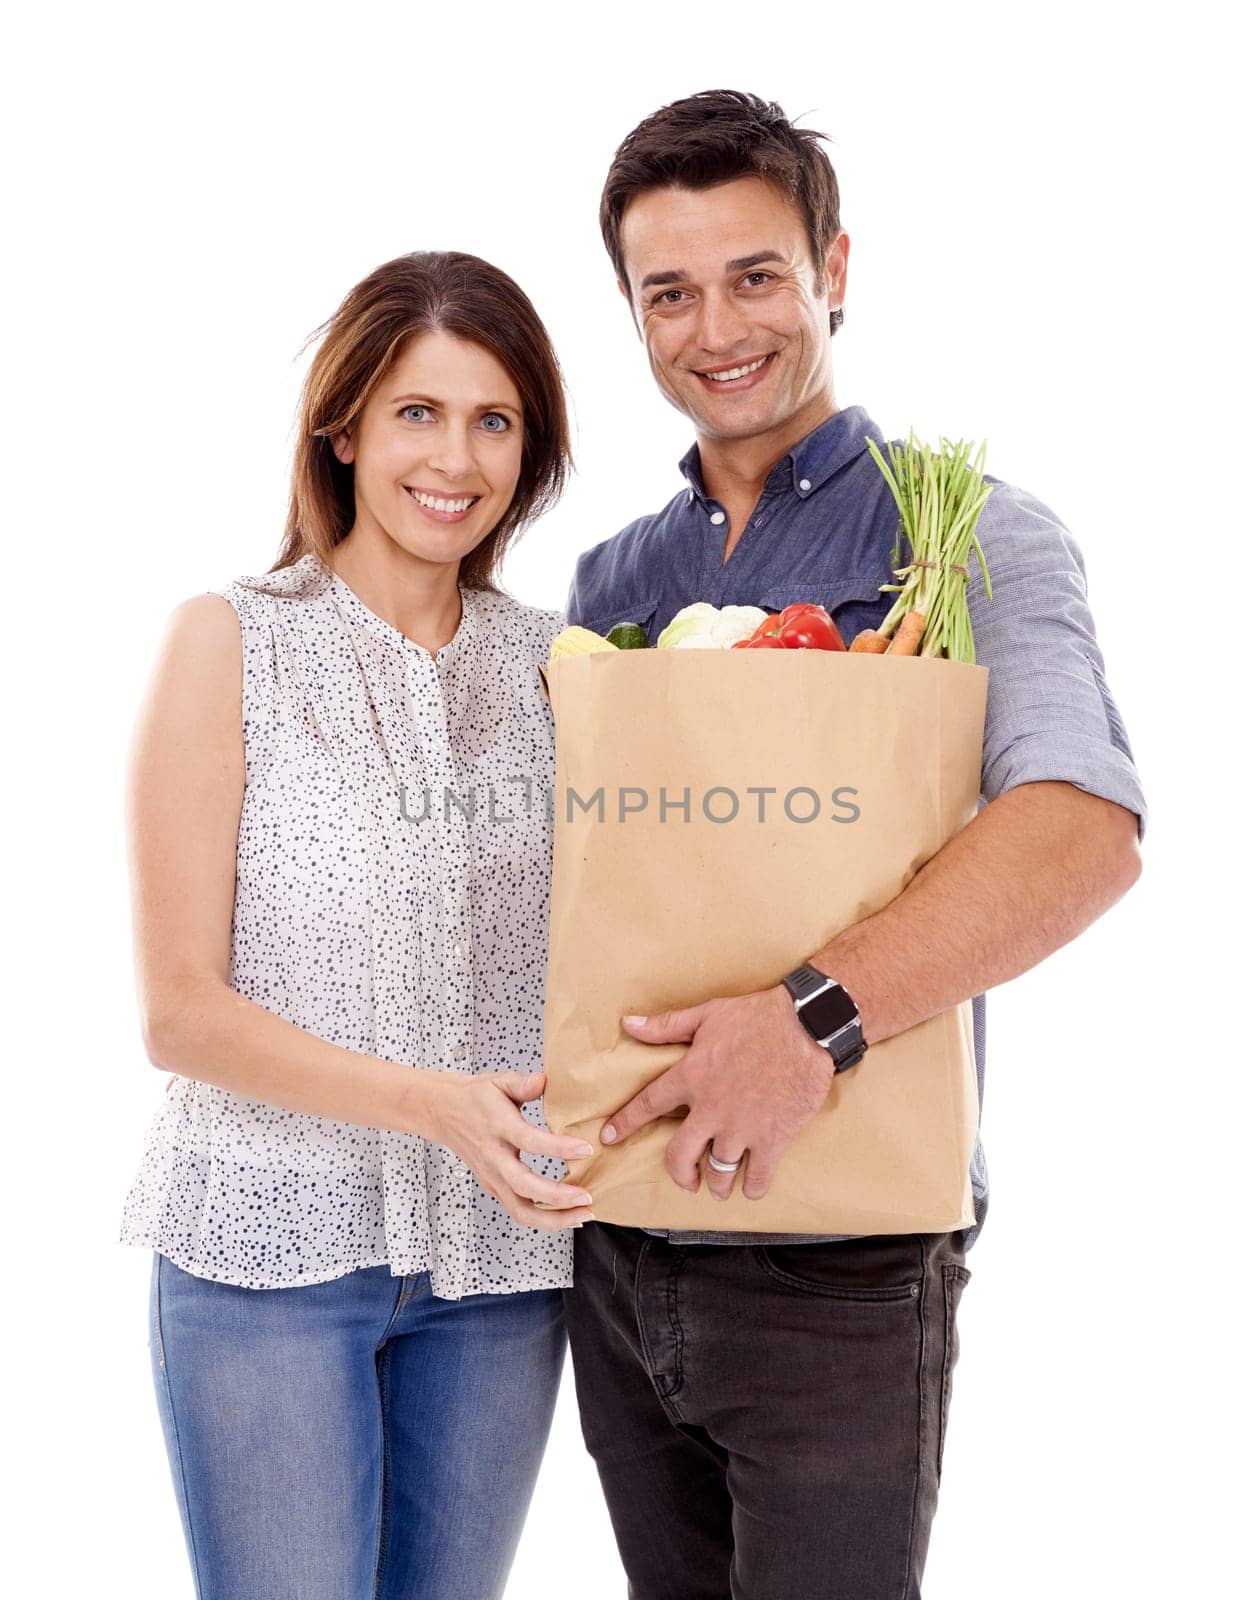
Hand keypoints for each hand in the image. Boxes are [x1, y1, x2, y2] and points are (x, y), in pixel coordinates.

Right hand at [426, 1070, 595, 1230]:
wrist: (443, 1112)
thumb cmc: (475, 1097)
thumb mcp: (499, 1081)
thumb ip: (523, 1084)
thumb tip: (544, 1081)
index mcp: (499, 1126)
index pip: (530, 1141)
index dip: (559, 1148)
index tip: (586, 1149)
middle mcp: (494, 1156)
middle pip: (523, 1186)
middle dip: (557, 1197)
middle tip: (586, 1196)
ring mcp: (492, 1176)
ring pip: (520, 1210)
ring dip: (552, 1219)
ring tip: (581, 1215)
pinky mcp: (493, 1187)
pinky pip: (518, 1210)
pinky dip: (542, 1219)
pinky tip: (565, 1215)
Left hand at [602, 988, 834, 1200]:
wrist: (806, 1025)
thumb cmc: (757, 1016)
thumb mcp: (707, 1014)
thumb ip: (666, 1025)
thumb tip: (629, 1024)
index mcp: (691, 1077)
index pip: (647, 1106)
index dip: (625, 1124)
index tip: (610, 1138)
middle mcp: (711, 1108)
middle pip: (680, 1156)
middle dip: (679, 1174)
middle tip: (685, 1180)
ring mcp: (741, 1127)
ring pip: (718, 1172)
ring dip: (715, 1184)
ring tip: (717, 1187)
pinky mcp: (772, 1137)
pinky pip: (757, 1175)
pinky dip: (752, 1187)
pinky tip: (750, 1188)